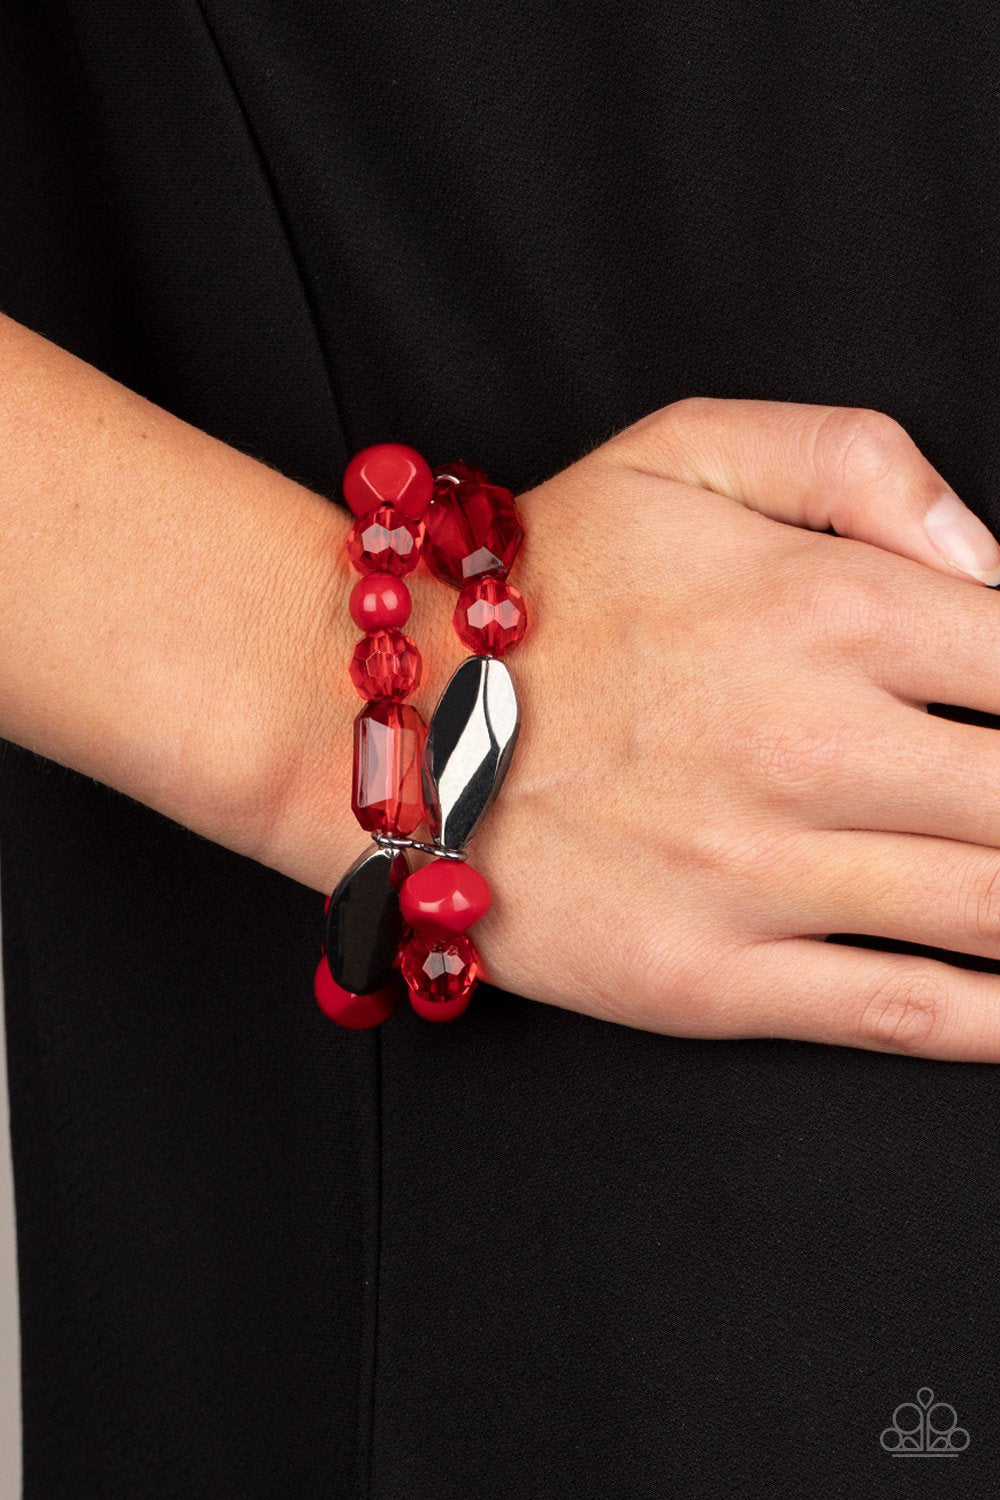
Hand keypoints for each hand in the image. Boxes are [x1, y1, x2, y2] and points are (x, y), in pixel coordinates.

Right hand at [5, 313, 999, 1060]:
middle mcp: (814, 743)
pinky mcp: (710, 978)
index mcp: (827, 605)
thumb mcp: (686, 454)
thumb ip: (863, 465)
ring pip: (997, 910)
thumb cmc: (539, 590)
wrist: (378, 721)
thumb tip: (995, 563)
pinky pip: (902, 1011)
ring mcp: (763, 873)